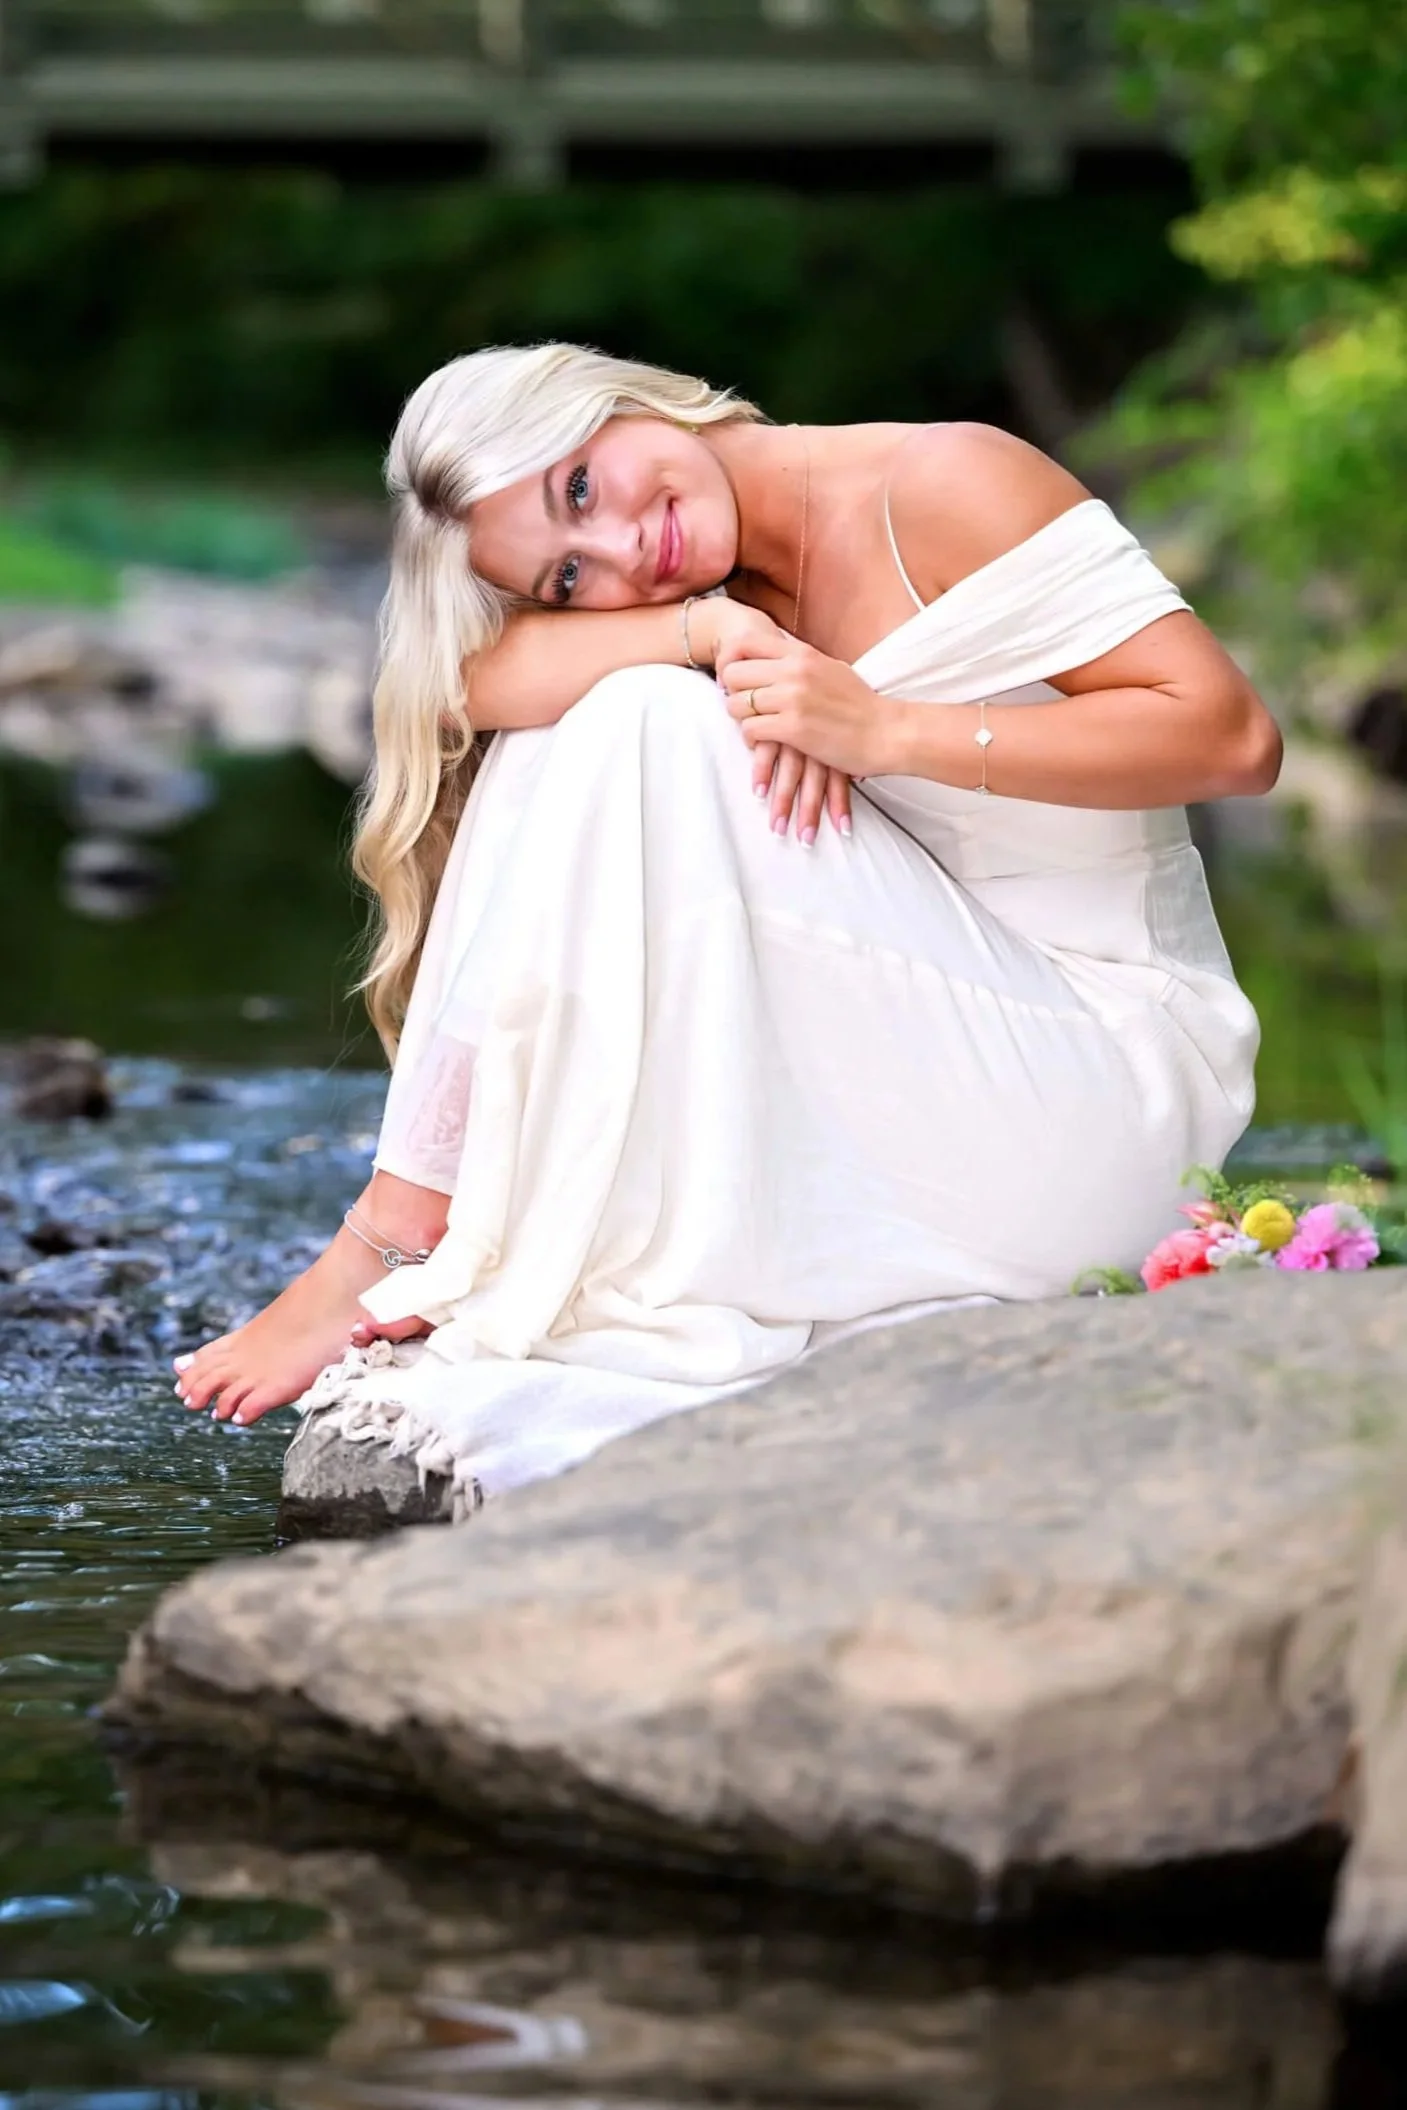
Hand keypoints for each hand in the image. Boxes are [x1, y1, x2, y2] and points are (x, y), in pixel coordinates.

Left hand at [719, 632, 908, 783]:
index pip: (744, 643)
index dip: (730, 661)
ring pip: (736, 704)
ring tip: (756, 726)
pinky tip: (766, 741)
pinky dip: (752, 739)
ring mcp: (792, 699)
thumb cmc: (860, 705)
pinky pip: (750, 730)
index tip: (735, 679)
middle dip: (733, 693)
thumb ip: (801, 662)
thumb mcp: (830, 669)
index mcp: (801, 653)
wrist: (887, 732)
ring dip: (742, 718)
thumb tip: (778, 658)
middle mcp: (793, 671)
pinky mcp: (793, 728)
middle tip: (744, 707)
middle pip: (733, 674)